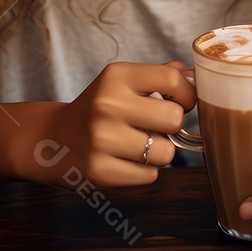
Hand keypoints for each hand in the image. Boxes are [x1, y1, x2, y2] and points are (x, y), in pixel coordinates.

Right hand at [16, 60, 195, 188]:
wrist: (53, 138)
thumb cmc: (99, 107)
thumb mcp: (122, 80)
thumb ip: (162, 74)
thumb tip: (198, 78)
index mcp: (117, 76)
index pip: (172, 79)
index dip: (187, 94)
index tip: (180, 100)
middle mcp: (108, 105)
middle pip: (174, 119)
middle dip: (171, 125)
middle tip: (155, 125)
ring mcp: (102, 140)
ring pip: (165, 153)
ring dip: (158, 152)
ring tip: (137, 144)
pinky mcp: (100, 172)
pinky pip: (149, 176)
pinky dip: (144, 171)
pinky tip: (124, 160)